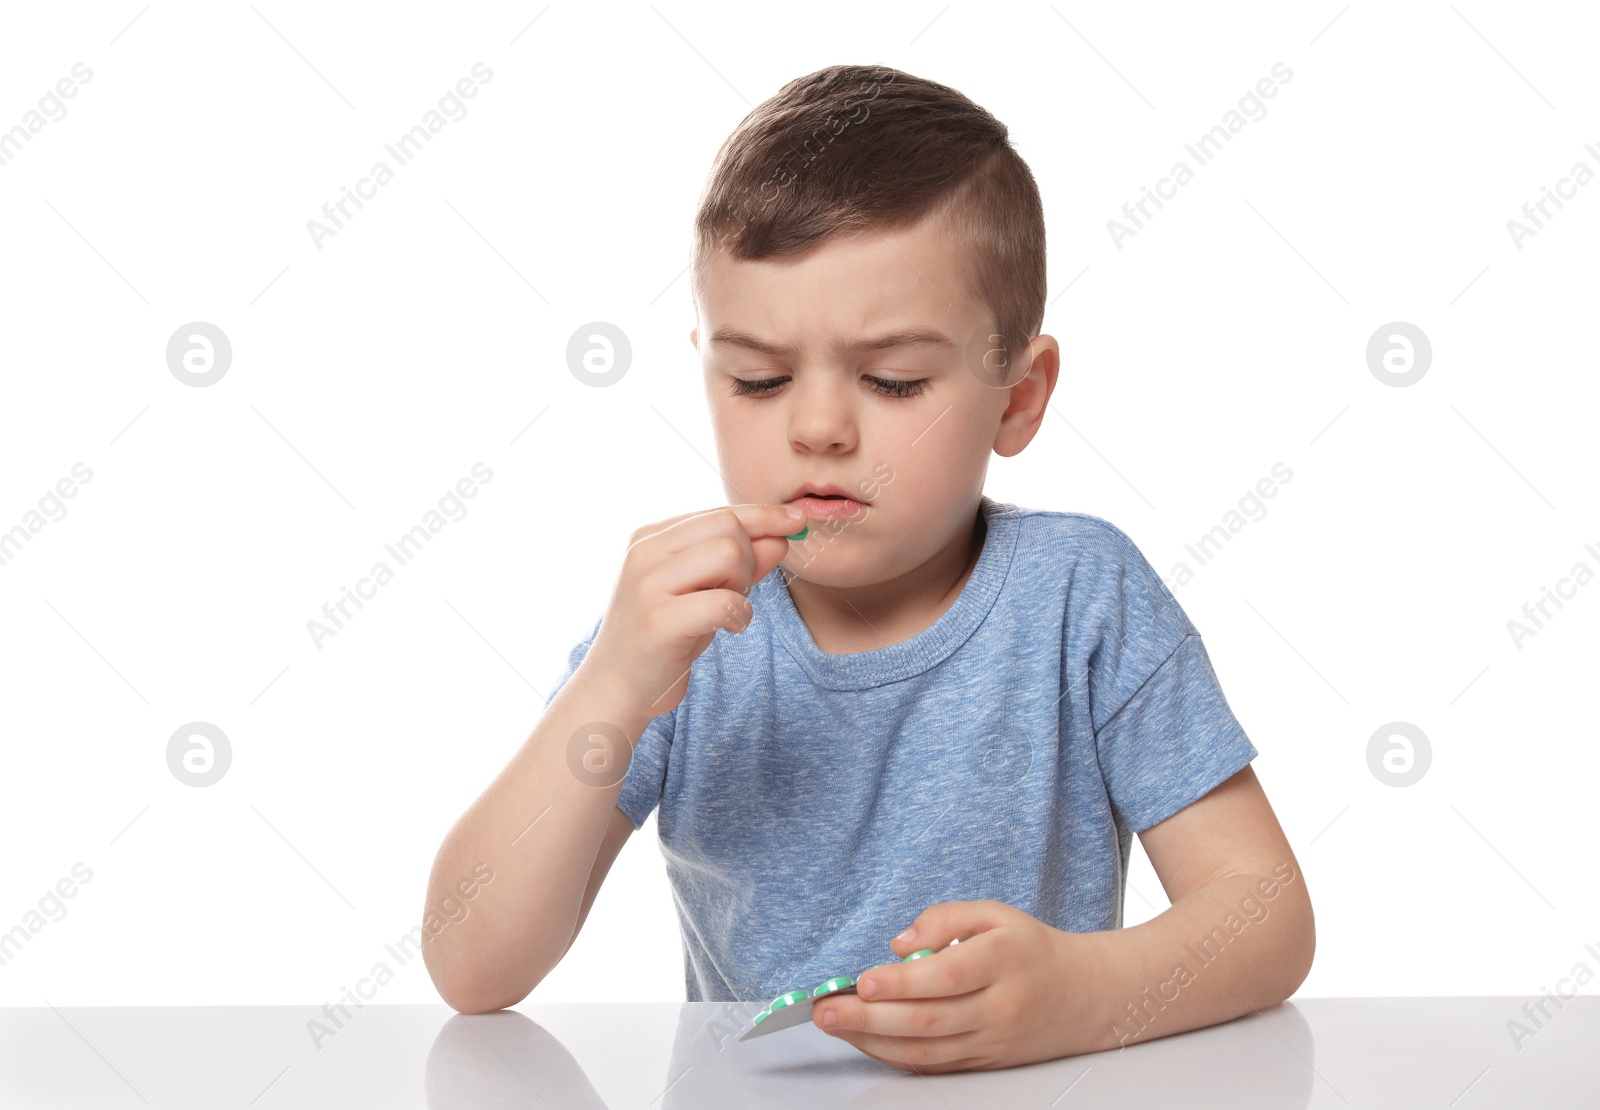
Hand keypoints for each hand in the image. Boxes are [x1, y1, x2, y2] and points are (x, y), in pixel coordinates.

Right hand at [585, 503, 805, 719]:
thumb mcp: (704, 592)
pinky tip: (730, 627)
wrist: (616, 687)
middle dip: (750, 558)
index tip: (797, 520)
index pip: (720, 512)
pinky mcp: (658, 620)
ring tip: (728, 609)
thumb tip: (782, 538)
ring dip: (743, 585)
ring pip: (727, 555)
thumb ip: (741, 564)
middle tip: (738, 591)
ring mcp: (647, 585)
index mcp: (651, 537)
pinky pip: (723, 601)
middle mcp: (644, 552)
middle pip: (727, 527)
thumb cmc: (665, 637)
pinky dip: (740, 614)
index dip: (763, 515)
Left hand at [810, 899, 1106, 1072]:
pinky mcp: (985, 1062)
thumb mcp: (995, 913)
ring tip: (835, 1026)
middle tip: (825, 1011)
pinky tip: (867, 1042)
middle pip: (928, 1020)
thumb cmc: (1031, 950)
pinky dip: (895, 1056)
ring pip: (927, 1050)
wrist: (1086, 996)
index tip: (862, 980)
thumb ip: (945, 918)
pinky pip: (934, 1065)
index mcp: (1004, 960)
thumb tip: (899, 944)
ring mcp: (992, 1041)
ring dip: (873, 1041)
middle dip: (869, 1018)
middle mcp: (999, 1006)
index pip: (947, 976)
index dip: (901, 982)